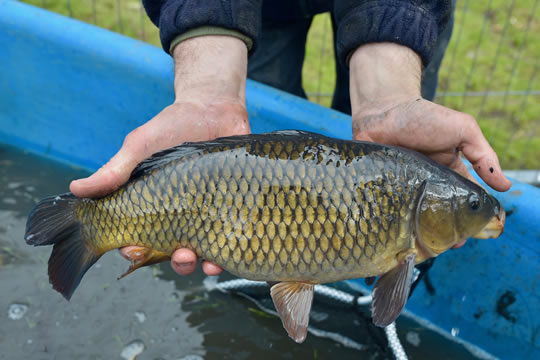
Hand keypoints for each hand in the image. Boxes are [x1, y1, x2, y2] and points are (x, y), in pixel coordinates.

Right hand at [70, 35, 249, 275]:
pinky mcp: (232, 209)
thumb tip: (75, 190)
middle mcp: (180, 215)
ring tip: (204, 261)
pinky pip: (231, 236)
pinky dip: (228, 251)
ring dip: (200, 264)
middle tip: (181, 255)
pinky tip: (225, 254)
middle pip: (173, 252)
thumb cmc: (171, 126)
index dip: (134, 250)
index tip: (135, 249)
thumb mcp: (140, 145)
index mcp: (153, 205)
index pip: (140, 238)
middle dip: (176, 261)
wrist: (213, 108)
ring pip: (202, 251)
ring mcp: (208, 213)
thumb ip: (115, 170)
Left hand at [349, 43, 510, 247]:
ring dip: (422, 232)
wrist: (383, 109)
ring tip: (429, 245)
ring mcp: (405, 188)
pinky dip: (396, 222)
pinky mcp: (384, 189)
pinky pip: (391, 210)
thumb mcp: (462, 130)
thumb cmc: (423, 117)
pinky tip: (400, 233)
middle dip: (446, 231)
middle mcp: (427, 184)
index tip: (473, 234)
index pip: (463, 199)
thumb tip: (505, 186)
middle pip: (439, 213)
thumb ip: (483, 155)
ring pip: (415, 216)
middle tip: (450, 244)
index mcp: (448, 173)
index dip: (469, 218)